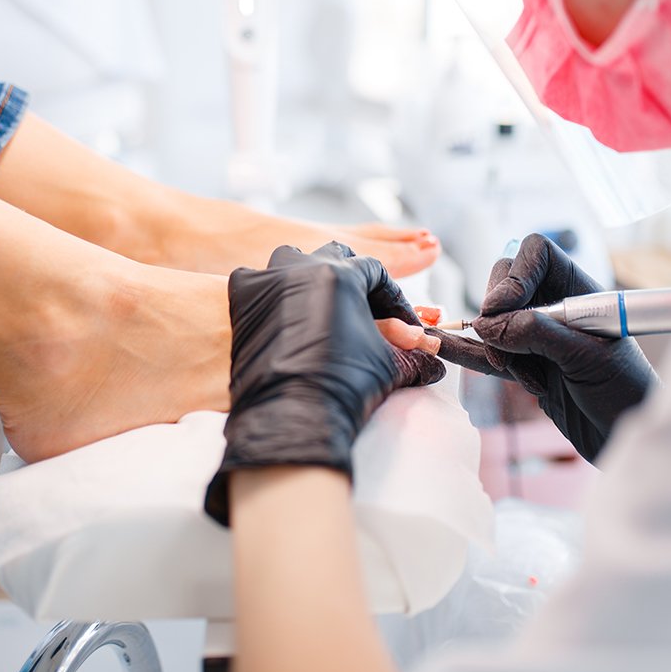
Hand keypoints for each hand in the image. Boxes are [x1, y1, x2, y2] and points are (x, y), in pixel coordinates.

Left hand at [204, 241, 445, 524]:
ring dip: (309, 276)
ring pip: (293, 261)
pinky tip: (282, 314)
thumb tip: (428, 351)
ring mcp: (268, 279)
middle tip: (364, 305)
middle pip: (335, 256)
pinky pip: (258, 281)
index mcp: (342, 274)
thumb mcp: (386, 360)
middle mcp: (302, 266)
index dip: (393, 297)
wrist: (291, 415)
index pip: (376, 272)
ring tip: (321, 304)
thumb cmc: (343, 386)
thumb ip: (407, 346)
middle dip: (353, 277)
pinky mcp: (242, 298)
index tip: (402, 322)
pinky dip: (271, 293)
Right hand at [471, 234, 658, 462]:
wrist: (627, 440)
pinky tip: (441, 345)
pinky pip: (486, 353)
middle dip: (496, 313)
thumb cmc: (626, 395)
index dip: (514, 274)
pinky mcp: (524, 367)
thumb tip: (487, 325)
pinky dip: (465, 351)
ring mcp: (537, 338)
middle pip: (505, 284)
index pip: (538, 255)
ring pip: (492, 320)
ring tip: (512, 371)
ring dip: (491, 345)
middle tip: (502, 344)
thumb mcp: (586, 358)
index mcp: (581, 294)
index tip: (501, 307)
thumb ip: (537, 334)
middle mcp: (556, 308)